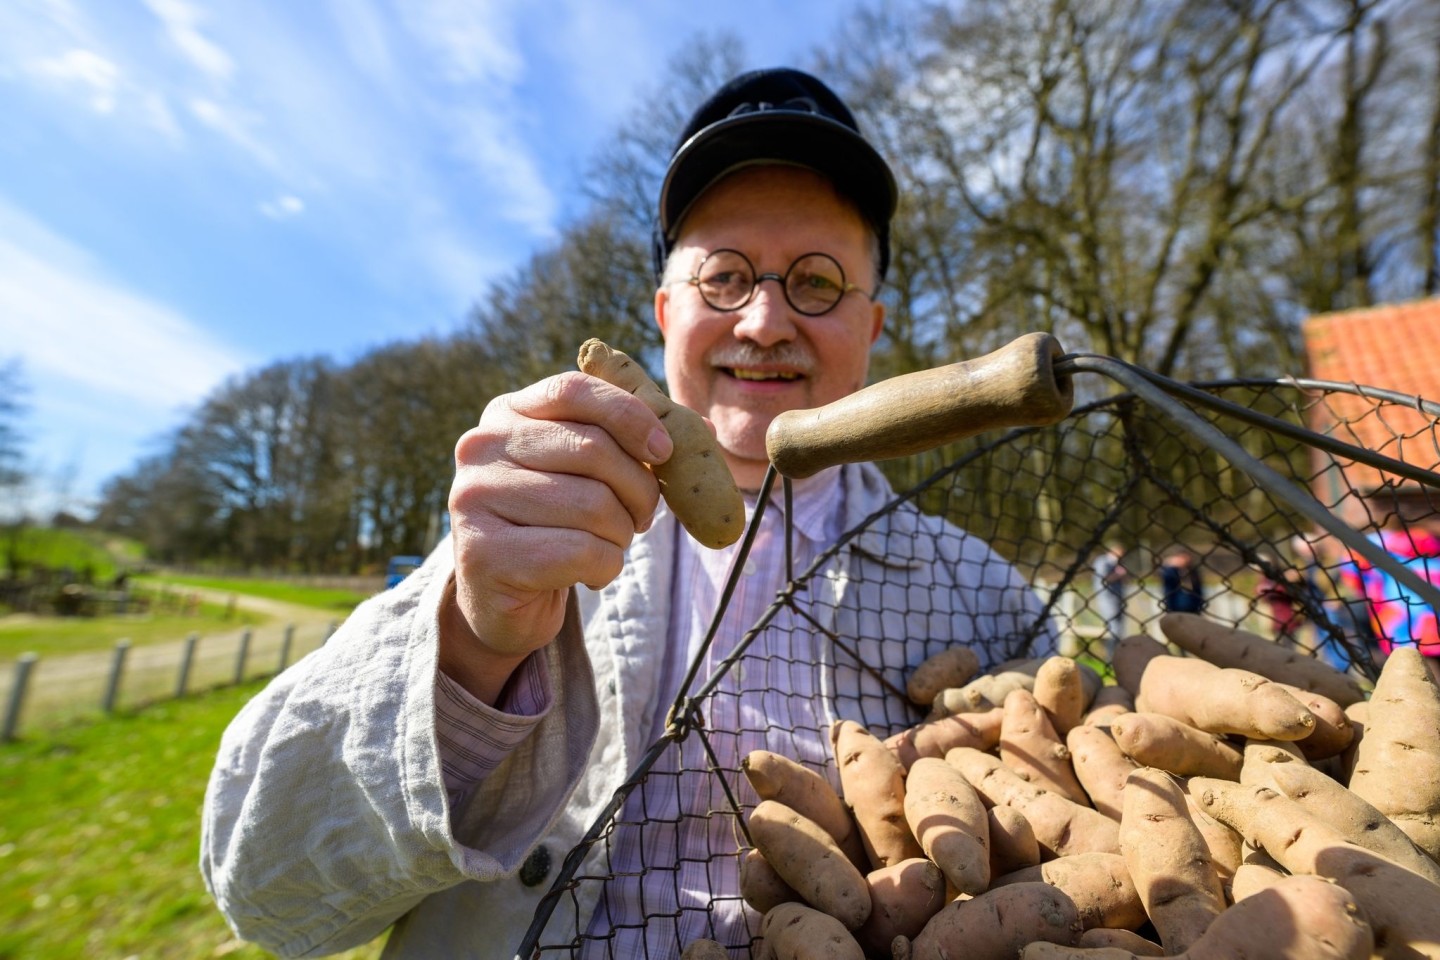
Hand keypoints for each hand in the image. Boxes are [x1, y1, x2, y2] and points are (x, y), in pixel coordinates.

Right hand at [440, 372, 671, 701]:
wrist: (503, 598)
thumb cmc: (557, 524)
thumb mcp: (589, 473)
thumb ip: (636, 444)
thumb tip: (705, 430)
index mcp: (507, 413)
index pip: (574, 390)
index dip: (630, 415)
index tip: (663, 450)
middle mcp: (480, 447)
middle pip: (592, 449)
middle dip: (639, 489)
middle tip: (642, 517)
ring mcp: (473, 499)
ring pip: (592, 505)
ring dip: (621, 534)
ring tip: (608, 546)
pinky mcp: (482, 553)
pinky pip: (579, 551)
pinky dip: (605, 566)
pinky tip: (588, 573)